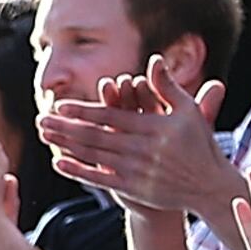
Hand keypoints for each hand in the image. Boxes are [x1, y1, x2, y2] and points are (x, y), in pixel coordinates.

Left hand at [37, 47, 235, 218]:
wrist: (208, 186)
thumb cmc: (198, 144)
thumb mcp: (188, 112)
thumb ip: (167, 87)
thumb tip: (154, 60)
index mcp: (154, 128)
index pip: (112, 117)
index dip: (84, 111)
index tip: (61, 106)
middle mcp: (143, 150)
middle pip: (96, 136)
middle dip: (66, 128)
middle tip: (42, 120)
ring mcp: (137, 172)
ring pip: (94, 156)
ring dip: (66, 145)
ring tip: (45, 135)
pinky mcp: (134, 190)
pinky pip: (100, 179)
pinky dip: (78, 171)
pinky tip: (59, 162)